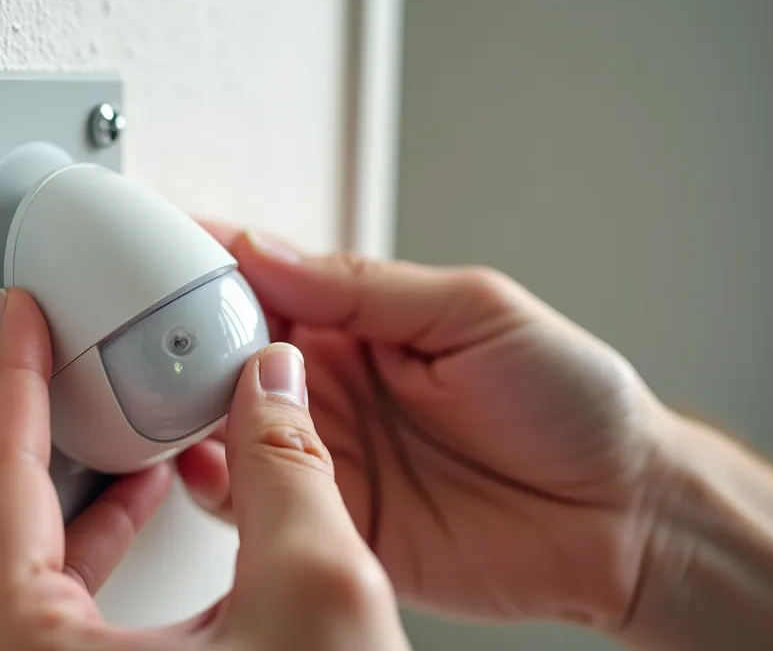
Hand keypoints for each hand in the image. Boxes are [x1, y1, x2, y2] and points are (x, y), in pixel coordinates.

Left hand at [0, 287, 409, 649]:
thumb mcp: (317, 596)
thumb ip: (289, 468)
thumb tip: (275, 382)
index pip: (0, 486)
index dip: (13, 382)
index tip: (17, 318)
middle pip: (3, 526)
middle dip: (41, 430)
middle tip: (54, 353)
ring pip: (34, 574)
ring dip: (79, 491)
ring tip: (120, 423)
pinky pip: (67, 612)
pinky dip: (102, 550)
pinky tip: (149, 511)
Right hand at [176, 220, 682, 629]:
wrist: (625, 519)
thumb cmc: (572, 403)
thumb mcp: (476, 310)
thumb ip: (364, 287)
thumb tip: (267, 250)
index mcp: (360, 324)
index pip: (263, 284)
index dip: (209, 266)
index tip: (157, 252)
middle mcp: (332, 387)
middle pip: (227, 356)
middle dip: (180, 341)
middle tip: (148, 333)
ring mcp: (328, 456)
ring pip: (226, 428)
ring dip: (188, 411)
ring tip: (166, 394)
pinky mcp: (332, 523)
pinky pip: (254, 504)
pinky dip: (216, 486)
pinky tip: (202, 465)